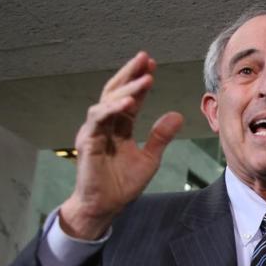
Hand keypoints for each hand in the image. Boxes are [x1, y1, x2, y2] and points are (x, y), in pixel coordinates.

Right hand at [60, 51, 183, 238]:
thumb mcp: (149, 158)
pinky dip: (113, 109)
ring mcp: (94, 131)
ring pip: (107, 101)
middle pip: (115, 91)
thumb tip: (177, 115)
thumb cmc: (122, 184)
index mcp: (119, 126)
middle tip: (145, 58)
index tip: (153, 65)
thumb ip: (160, 136)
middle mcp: (105, 124)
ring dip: (126, 88)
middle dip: (130, 74)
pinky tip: (129, 102)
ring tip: (145, 79)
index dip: (140, 82)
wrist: (105, 206)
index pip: (130, 97)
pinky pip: (99, 119)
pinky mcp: (88, 141)